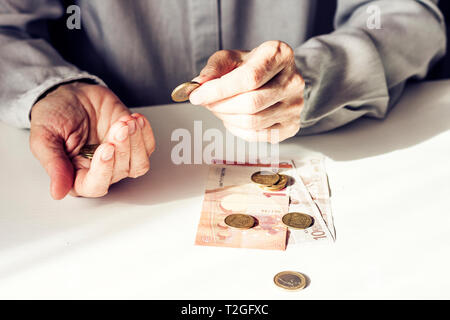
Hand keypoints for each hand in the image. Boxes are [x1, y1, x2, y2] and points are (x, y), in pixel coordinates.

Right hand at [30, 82, 154, 198]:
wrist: (69, 94)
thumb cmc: (54, 115)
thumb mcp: (44, 138)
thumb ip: (53, 164)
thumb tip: (57, 192)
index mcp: (77, 175)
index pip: (96, 185)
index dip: (104, 170)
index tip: (107, 148)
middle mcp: (101, 170)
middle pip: (121, 172)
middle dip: (122, 147)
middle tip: (118, 126)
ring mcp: (119, 156)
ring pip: (139, 163)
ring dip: (137, 142)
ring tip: (127, 121)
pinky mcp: (132, 142)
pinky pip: (148, 147)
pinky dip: (145, 133)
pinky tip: (135, 119)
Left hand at [189, 40, 303, 142]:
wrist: (277, 78)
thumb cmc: (253, 66)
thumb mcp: (232, 58)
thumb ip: (214, 69)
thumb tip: (198, 85)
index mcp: (279, 55)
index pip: (249, 78)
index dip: (219, 90)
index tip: (196, 96)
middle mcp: (293, 81)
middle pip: (251, 103)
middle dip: (220, 106)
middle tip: (206, 103)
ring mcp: (295, 106)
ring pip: (253, 122)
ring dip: (226, 118)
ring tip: (218, 109)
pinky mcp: (292, 125)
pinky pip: (257, 136)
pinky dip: (237, 130)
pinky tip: (231, 119)